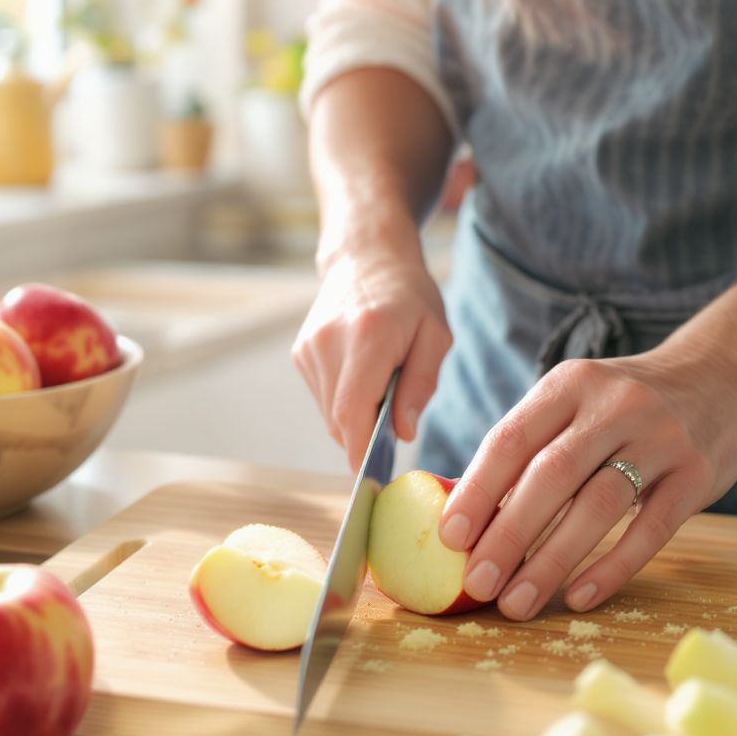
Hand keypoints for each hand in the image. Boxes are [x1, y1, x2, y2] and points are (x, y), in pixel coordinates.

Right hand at [292, 248, 451, 471]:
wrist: (367, 257)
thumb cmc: (410, 297)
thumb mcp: (435, 336)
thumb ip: (420, 385)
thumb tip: (403, 433)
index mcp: (368, 336)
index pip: (352, 408)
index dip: (359, 449)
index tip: (371, 478)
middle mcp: (330, 342)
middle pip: (338, 417)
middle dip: (363, 439)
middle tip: (392, 438)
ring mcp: (310, 347)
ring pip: (328, 412)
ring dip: (354, 420)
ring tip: (382, 396)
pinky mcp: (301, 352)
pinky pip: (322, 397)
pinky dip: (343, 403)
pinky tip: (363, 382)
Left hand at [437, 345, 736, 619]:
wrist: (720, 378)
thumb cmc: (623, 405)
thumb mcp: (575, 401)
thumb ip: (531, 446)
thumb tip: (469, 515)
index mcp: (569, 384)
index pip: (511, 439)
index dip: (476, 490)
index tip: (450, 537)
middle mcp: (614, 405)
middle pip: (551, 475)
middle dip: (508, 534)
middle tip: (478, 582)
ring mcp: (660, 438)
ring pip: (598, 505)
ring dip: (551, 560)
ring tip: (517, 602)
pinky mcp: (698, 474)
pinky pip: (651, 528)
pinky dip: (612, 566)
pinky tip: (579, 595)